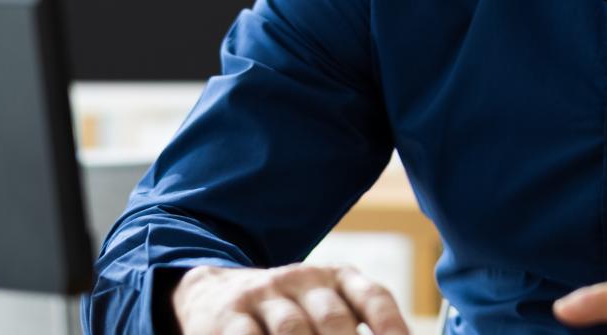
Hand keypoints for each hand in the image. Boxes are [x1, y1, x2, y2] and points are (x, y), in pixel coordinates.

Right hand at [171, 263, 409, 334]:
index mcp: (338, 277)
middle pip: (334, 319)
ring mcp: (265, 294)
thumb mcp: (324, 310)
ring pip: (292, 330)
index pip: (373, 297)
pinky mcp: (228, 316)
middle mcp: (305, 279)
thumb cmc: (289, 312)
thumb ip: (356, 328)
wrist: (214, 291)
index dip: (392, 327)